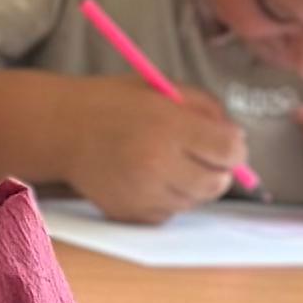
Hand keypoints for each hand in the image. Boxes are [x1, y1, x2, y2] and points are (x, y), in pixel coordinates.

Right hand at [69, 78, 245, 222]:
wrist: (65, 130)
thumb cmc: (117, 104)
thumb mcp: (164, 88)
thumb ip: (206, 108)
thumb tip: (237, 139)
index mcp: (168, 127)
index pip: (229, 151)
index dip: (236, 148)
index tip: (229, 142)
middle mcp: (157, 165)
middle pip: (217, 183)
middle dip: (220, 170)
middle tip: (207, 155)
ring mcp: (143, 194)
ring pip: (195, 201)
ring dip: (195, 185)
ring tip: (173, 162)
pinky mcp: (131, 214)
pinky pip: (170, 213)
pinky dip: (170, 198)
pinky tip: (153, 177)